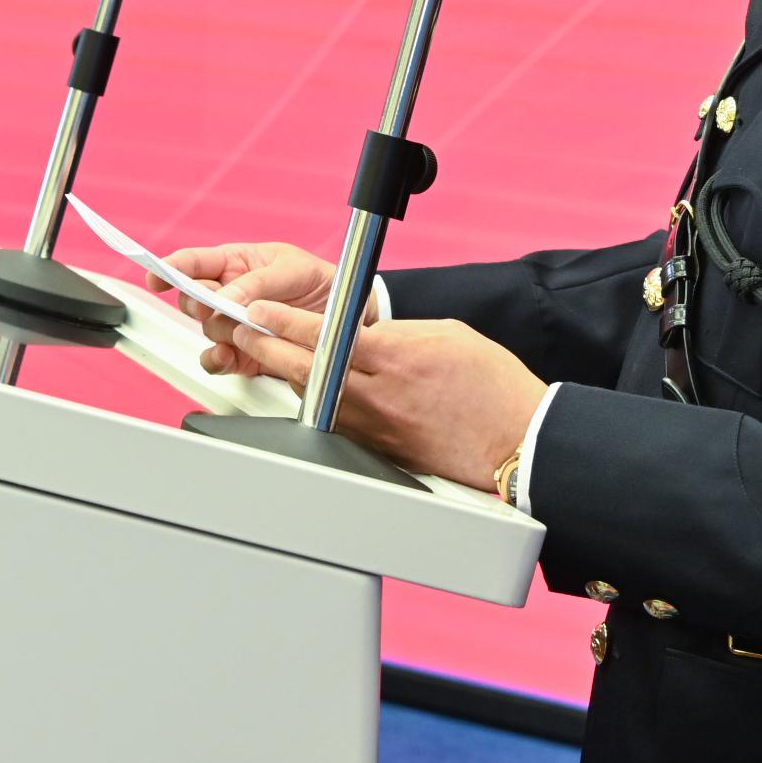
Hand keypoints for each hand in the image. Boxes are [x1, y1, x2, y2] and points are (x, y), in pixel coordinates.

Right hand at [158, 241, 338, 376]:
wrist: (349, 322)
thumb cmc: (321, 283)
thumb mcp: (295, 270)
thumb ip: (259, 282)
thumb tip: (229, 298)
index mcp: (238, 264)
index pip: (195, 263)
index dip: (171, 267)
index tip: (157, 274)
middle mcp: (230, 295)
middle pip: (193, 298)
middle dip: (198, 302)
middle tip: (212, 306)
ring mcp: (235, 326)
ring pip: (206, 330)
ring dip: (218, 330)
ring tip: (242, 330)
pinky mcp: (243, 355)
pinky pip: (217, 360)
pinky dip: (218, 360)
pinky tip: (228, 356)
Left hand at [206, 301, 545, 492]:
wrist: (519, 439)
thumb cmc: (492, 386)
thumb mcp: (445, 335)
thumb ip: (394, 332)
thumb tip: (361, 330)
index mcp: (395, 357)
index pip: (323, 337)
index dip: (282, 323)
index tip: (258, 311)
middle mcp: (379, 395)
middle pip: (304, 370)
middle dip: (266, 347)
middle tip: (242, 330)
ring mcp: (376, 428)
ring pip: (313, 398)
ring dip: (287, 375)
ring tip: (267, 353)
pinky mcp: (380, 451)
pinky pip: (336, 422)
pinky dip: (317, 402)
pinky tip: (309, 390)